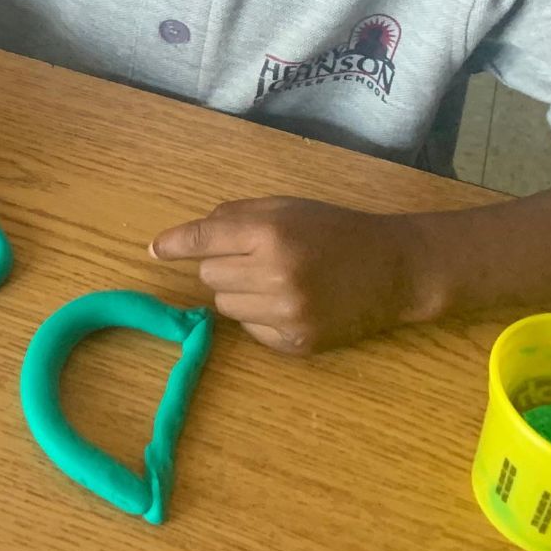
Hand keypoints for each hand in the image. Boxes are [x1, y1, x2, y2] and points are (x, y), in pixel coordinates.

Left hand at [150, 197, 427, 353]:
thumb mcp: (286, 207)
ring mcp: (287, 314)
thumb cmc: (335, 230)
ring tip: (278, 280)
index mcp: (270, 232)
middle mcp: (274, 274)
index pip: (203, 240)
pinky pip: (249, 330)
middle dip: (224, 265)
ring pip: (224, 305)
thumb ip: (234, 217)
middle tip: (259, 257)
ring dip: (239, 292)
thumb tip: (183, 238)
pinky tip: (293, 303)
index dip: (174, 244)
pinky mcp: (297, 343)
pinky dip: (260, 317)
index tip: (155, 250)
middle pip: (209, 275)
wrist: (396, 270)